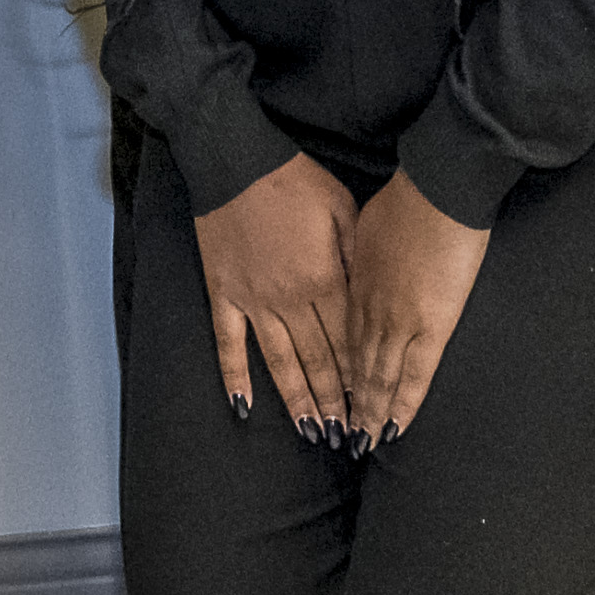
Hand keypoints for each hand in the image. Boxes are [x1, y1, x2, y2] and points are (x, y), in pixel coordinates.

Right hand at [197, 154, 359, 434]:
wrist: (234, 160)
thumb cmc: (293, 179)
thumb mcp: (342, 210)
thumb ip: (356, 258)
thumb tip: (368, 297)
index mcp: (324, 279)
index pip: (348, 341)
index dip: (360, 376)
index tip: (371, 405)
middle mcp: (289, 299)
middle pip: (317, 360)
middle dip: (334, 400)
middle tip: (347, 435)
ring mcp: (253, 301)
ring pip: (279, 362)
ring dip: (297, 399)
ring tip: (312, 432)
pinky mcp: (223, 294)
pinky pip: (229, 344)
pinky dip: (235, 377)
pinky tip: (244, 407)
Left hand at [339, 177, 495, 445]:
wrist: (437, 189)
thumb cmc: (407, 198)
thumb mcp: (364, 223)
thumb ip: (361, 253)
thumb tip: (365, 260)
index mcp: (355, 285)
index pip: (344, 339)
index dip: (339, 371)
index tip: (334, 396)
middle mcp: (370, 309)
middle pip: (356, 365)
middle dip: (349, 404)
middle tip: (342, 436)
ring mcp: (398, 321)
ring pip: (378, 378)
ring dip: (369, 413)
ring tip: (364, 443)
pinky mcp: (431, 325)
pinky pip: (415, 375)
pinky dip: (403, 404)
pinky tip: (395, 428)